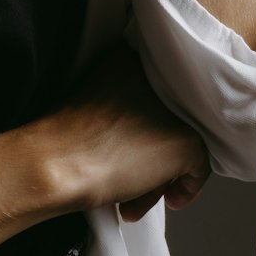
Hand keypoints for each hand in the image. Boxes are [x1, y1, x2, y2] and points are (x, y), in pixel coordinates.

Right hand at [27, 42, 209, 223]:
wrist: (56, 162)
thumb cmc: (64, 141)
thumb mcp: (94, 98)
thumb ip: (123, 102)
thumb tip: (146, 132)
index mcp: (128, 56)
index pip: (153, 93)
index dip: (146, 125)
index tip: (132, 146)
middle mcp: (157, 75)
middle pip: (170, 118)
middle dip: (154, 153)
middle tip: (135, 179)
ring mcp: (175, 108)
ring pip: (181, 142)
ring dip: (161, 173)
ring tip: (134, 197)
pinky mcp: (187, 139)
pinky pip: (199, 167)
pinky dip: (184, 187)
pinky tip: (164, 199)